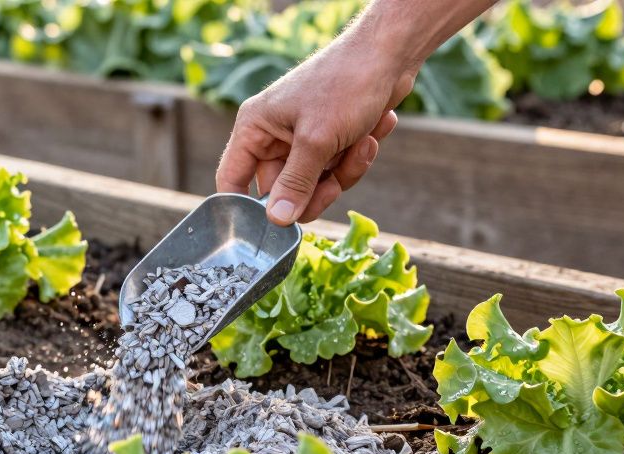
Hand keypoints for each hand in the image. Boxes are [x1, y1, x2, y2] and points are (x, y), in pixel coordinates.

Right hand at [216, 31, 417, 225]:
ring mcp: (302, 139)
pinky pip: (336, 171)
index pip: (232, 179)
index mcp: (255, 128)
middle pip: (280, 192)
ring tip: (362, 142)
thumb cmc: (346, 84)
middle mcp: (274, 135)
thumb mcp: (318, 140)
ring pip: (313, 185)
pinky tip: (372, 132)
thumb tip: (276, 221)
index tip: (266, 229)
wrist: (390, 55)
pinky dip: (356, 158)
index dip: (244, 208)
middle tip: (333, 184)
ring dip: (343, 172)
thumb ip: (295, 184)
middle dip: (313, 190)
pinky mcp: (329, 141)